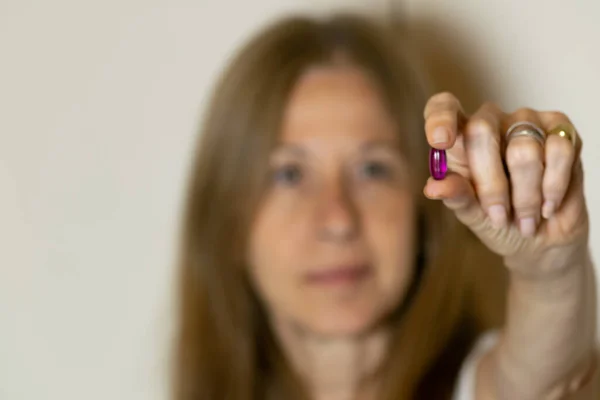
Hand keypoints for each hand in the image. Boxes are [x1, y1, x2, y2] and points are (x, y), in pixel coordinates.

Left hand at [422, 92, 588, 276]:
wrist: (541, 238)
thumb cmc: (499, 220)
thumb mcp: (472, 214)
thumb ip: (456, 196)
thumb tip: (434, 188)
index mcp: (460, 137)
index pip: (444, 107)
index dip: (440, 118)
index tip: (440, 142)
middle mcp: (492, 122)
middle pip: (482, 130)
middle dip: (490, 184)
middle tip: (498, 216)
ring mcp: (527, 121)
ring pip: (523, 149)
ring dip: (525, 195)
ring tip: (525, 220)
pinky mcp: (561, 130)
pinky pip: (558, 151)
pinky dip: (553, 186)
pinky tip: (547, 206)